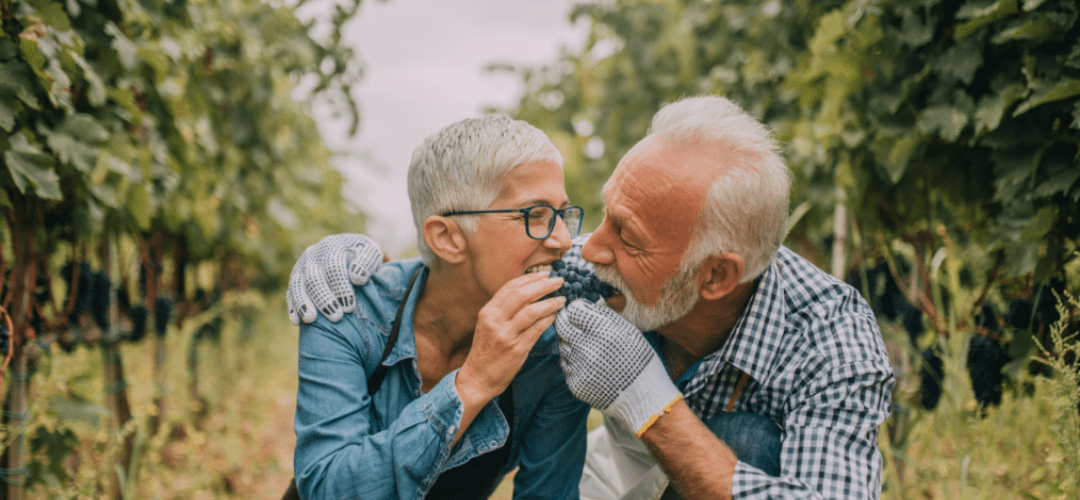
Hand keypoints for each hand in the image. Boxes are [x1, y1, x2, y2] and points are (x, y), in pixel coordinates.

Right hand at [287, 234, 384, 323]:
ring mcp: (301, 266)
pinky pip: (290, 293)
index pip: (333, 267)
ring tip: (311, 320)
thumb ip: (366, 262)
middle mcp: (312, 254)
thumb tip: (357, 278)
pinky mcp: (296, 279)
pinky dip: (293, 307)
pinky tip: (296, 322)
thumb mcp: (370, 253)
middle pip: (313, 278)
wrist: (350, 250)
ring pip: (297, 285)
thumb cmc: (363, 256)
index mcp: (331, 246)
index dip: (340, 287)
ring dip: (303, 303)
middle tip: (336, 317)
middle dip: (324, 299)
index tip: (349, 307)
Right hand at [455, 273, 566, 404]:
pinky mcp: (517, 349)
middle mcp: (495, 321)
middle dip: (543, 285)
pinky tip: (555, 315)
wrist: (478, 378)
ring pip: (531, 311)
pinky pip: (536, 330)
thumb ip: (504, 309)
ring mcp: (506, 335)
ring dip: (550, 302)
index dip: (530, 278)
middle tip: (558, 281)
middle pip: (522, 295)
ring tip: (561, 299)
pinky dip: (548, 320)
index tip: (545, 274)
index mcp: (488, 312)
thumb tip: (530, 292)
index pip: (510, 287)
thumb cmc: (486, 350)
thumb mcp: (488, 325)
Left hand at [555, 299, 681, 437]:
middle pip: (562, 326)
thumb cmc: (638, 360)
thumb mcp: (628, 331)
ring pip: (563, 345)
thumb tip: (581, 304)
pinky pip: (566, 364)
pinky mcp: (575, 384)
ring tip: (587, 347)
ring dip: (570, 342)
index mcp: (603, 331)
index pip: (574, 311)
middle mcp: (588, 348)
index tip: (578, 311)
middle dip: (565, 321)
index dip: (575, 309)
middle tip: (571, 322)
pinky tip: (589, 364)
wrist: (642, 397)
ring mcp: (579, 367)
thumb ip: (603, 315)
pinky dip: (574, 361)